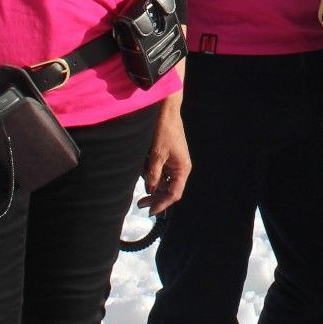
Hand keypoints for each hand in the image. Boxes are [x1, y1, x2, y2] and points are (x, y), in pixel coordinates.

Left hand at [140, 91, 189, 214]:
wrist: (166, 112)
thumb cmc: (163, 132)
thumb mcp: (156, 155)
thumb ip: (153, 174)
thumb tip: (150, 189)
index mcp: (182, 169)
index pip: (174, 193)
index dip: (162, 203)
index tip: (150, 211)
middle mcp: (181, 168)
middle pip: (170, 189)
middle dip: (156, 198)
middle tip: (140, 204)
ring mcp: (175, 162)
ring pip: (165, 182)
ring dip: (154, 188)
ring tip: (140, 195)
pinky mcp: (169, 157)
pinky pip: (163, 173)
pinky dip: (154, 178)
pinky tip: (144, 178)